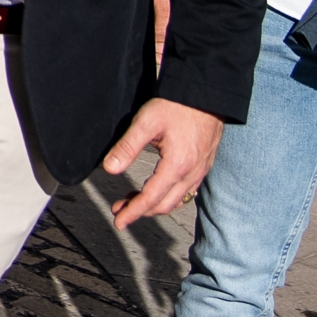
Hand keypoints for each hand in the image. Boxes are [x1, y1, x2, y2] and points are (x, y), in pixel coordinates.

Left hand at [101, 98, 222, 227]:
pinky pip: (187, 190)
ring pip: (176, 200)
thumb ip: (127, 147)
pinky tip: (156, 189)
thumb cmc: (176, 105)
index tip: (119, 222)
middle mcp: (192, 173)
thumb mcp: (145, 123)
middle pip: (164, 204)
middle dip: (140, 211)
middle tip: (119, 210)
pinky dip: (168, 196)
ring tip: (132, 200)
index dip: (133, 212)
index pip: (151, 198)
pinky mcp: (204, 165)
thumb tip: (109, 169)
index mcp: (177, 165)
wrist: (207, 94)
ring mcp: (200, 170)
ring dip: (154, 205)